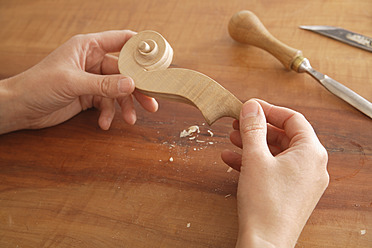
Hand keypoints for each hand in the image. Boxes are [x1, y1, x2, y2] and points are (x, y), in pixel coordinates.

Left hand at [0, 30, 157, 133]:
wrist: (21, 108)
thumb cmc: (38, 85)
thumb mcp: (73, 82)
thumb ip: (104, 85)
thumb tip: (132, 85)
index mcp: (88, 47)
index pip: (121, 40)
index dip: (141, 48)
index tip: (158, 60)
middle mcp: (93, 61)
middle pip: (125, 72)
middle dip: (138, 89)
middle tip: (152, 103)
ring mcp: (92, 80)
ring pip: (118, 91)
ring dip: (125, 106)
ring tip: (130, 120)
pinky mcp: (90, 96)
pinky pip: (107, 103)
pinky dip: (109, 114)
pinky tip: (104, 123)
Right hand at [221, 99, 328, 247]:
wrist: (265, 242)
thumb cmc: (265, 203)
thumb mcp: (255, 158)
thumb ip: (253, 129)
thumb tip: (251, 107)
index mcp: (311, 152)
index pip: (293, 119)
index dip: (269, 110)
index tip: (250, 107)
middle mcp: (312, 166)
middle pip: (284, 136)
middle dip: (258, 129)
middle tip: (239, 124)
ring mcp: (303, 181)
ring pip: (277, 153)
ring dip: (253, 145)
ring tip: (232, 140)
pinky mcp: (292, 192)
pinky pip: (274, 169)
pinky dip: (256, 162)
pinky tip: (233, 160)